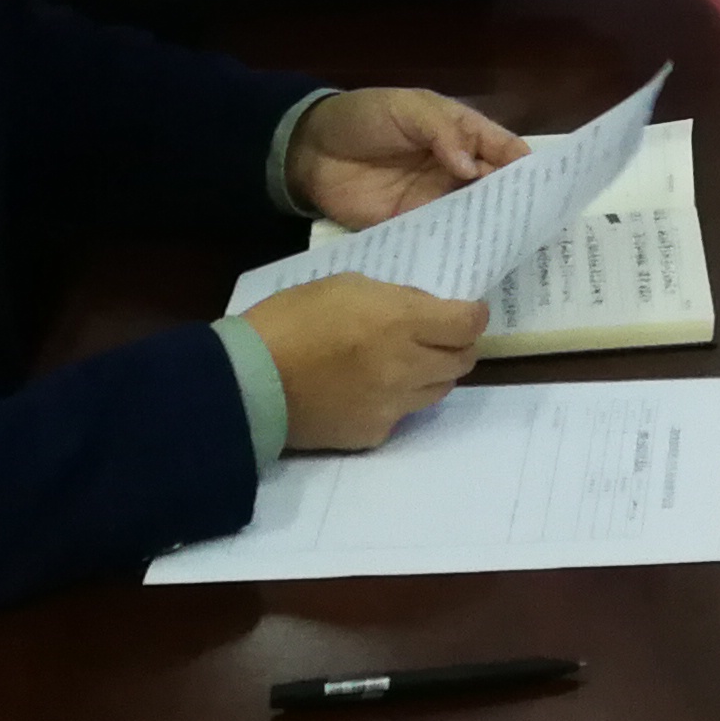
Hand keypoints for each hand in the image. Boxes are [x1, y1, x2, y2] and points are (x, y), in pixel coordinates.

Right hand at [239, 274, 488, 451]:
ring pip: (439, 391)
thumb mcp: (347, 286)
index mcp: (401, 323)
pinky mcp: (373, 434)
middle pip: (462, 362)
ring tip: (404, 362)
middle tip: (437, 337)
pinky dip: (398, 401)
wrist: (247, 381)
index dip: (472, 316)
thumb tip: (426, 312)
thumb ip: (395, 298)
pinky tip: (370, 389)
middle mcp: (406, 368)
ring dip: (432, 374)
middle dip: (456, 346)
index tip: (465, 313)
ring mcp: (392, 406)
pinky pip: (403, 415)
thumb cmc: (292, 319)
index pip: (468, 325)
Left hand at [284, 85, 526, 225]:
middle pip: (495, 187)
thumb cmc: (363, 117)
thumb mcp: (406, 109)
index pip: (502, 149)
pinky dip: (456, 248)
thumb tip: (470, 167)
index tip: (546, 186)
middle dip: (515, 203)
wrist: (310, 151)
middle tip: (538, 225)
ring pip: (473, 216)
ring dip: (490, 229)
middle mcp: (456, 169)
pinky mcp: (411, 226)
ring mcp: (434, 200)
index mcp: (460, 133)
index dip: (524, 166)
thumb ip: (441, 132)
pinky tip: (470, 262)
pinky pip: (441, 237)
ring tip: (513, 248)